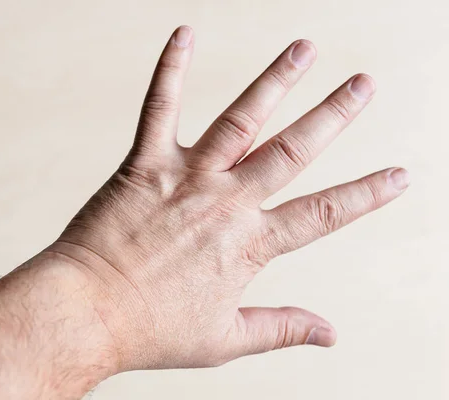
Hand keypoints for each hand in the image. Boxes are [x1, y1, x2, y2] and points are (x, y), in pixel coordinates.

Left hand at [48, 25, 408, 371]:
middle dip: (333, 115)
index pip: (324, 213)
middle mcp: (226, 203)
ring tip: (304, 48)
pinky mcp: (145, 164)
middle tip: (364, 83)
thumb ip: (281, 329)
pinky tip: (185, 34)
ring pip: (241, 120)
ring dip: (276, 81)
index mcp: (250, 245)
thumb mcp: (225, 339)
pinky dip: (172, 69)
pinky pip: (160, 107)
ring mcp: (186, 178)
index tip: (399, 175)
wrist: (88, 311)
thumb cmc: (152, 329)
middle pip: (292, 151)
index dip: (367, 194)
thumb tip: (330, 335)